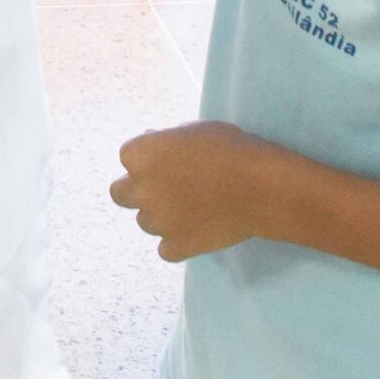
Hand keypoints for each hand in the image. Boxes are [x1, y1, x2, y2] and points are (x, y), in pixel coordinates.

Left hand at [110, 121, 285, 262]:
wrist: (258, 188)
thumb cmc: (229, 149)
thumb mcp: (193, 130)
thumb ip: (166, 142)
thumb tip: (156, 149)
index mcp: (139, 156)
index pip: (128, 157)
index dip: (149, 159)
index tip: (168, 160)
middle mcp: (140, 190)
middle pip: (121, 194)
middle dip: (139, 190)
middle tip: (164, 189)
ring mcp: (157, 222)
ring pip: (145, 222)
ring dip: (160, 216)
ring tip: (190, 210)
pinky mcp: (176, 247)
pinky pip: (165, 249)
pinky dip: (177, 242)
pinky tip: (195, 231)